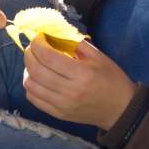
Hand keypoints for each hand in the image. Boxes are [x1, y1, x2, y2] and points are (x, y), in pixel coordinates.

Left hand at [23, 34, 137, 130]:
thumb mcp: (99, 56)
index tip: (38, 37)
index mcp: (81, 74)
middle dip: (29, 54)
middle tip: (33, 47)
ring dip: (27, 70)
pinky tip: (37, 78)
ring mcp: (61, 105)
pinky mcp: (58, 114)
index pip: (48, 56)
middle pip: (35, 70)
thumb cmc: (111, 79)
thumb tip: (54, 34)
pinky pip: (33, 99)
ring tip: (35, 62)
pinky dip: (31, 85)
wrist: (120, 109)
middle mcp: (68, 91)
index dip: (37, 44)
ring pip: (30, 85)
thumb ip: (76, 43)